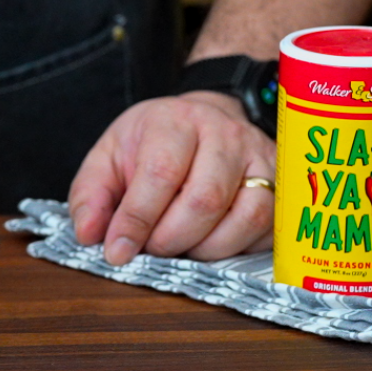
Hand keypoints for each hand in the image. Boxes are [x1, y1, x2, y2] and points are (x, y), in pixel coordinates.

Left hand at [68, 91, 276, 263]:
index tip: (118, 251)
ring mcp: (261, 158)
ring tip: (182, 248)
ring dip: (208, 249)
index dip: (137, 219)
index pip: (160, 173)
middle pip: (206, 199)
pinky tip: (213, 244)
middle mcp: (224, 134)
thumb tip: (89, 235)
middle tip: (152, 249)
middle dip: (171, 239)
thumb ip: (92, 195)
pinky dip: (239, 249)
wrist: (206, 118)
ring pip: (246, 216)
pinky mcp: (282, 184)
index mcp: (175, 121)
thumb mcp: (109, 157)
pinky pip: (269, 228)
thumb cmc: (153, 144)